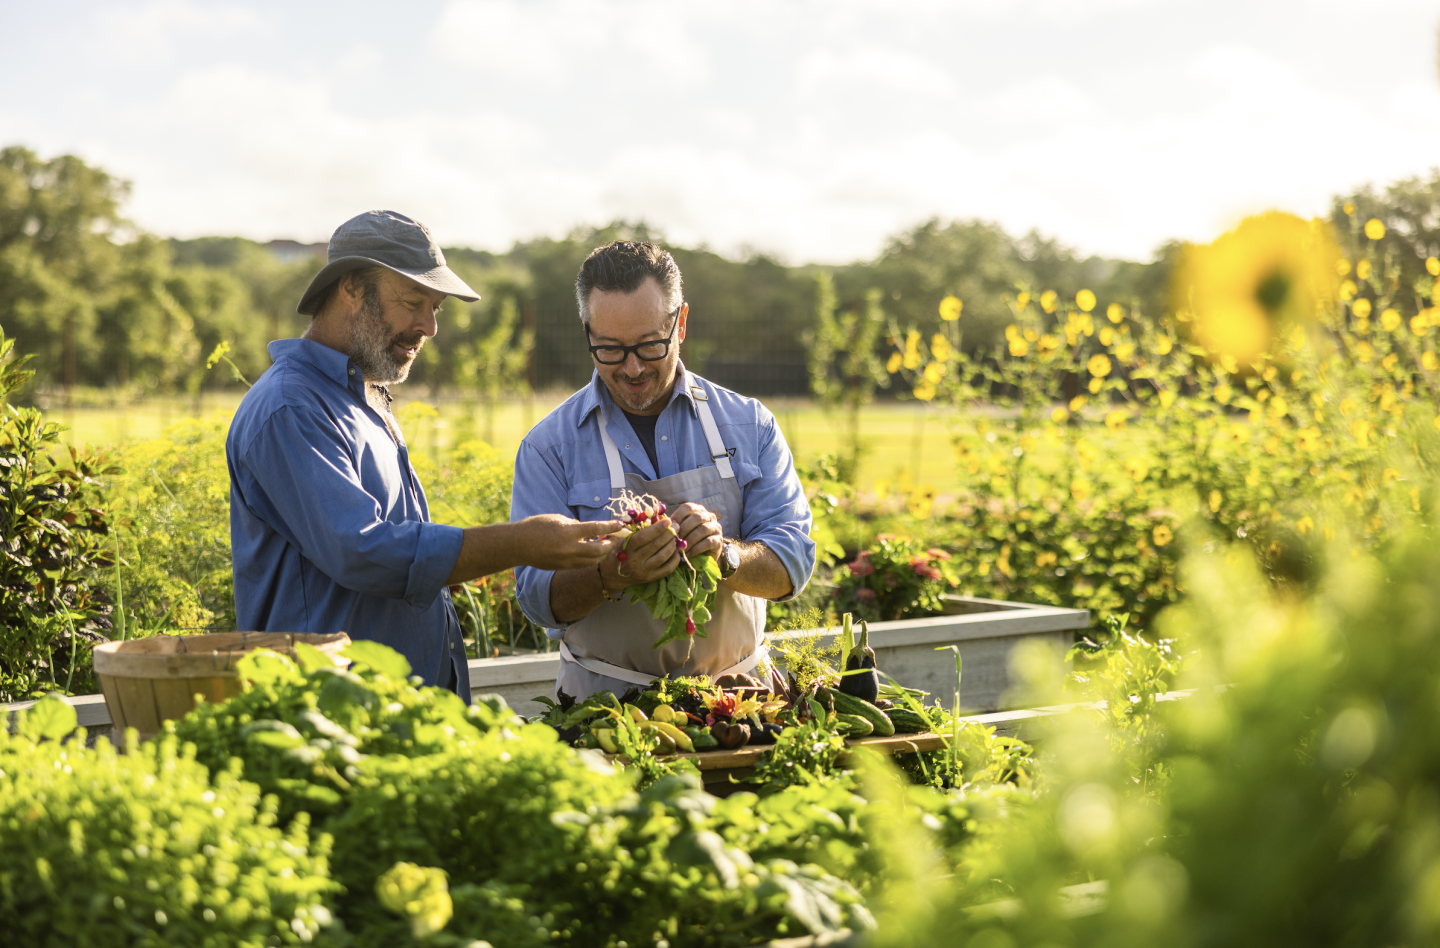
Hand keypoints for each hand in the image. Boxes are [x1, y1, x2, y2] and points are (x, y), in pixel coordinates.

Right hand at [512, 514, 626, 570]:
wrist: (518, 545)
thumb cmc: (536, 526)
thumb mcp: (557, 519)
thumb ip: (575, 525)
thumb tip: (590, 530)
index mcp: (568, 532)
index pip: (596, 529)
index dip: (611, 527)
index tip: (621, 524)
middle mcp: (569, 548)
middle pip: (599, 550)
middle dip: (611, 544)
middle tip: (617, 538)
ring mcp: (566, 560)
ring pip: (593, 560)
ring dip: (603, 553)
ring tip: (607, 545)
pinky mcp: (563, 567)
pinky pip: (583, 564)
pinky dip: (592, 558)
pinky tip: (594, 552)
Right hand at [611, 517, 680, 585]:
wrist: (613, 574)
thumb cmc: (620, 550)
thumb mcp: (623, 538)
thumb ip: (637, 527)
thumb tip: (657, 515)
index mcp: (626, 548)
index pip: (643, 537)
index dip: (657, 528)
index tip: (668, 521)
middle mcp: (634, 561)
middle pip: (655, 546)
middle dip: (669, 534)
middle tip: (676, 526)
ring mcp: (643, 571)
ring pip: (663, 557)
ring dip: (672, 545)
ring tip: (675, 537)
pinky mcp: (650, 578)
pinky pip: (667, 569)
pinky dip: (675, 558)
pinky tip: (676, 551)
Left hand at [669, 502, 723, 558]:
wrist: (701, 557)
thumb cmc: (687, 541)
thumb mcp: (679, 531)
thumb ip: (671, 524)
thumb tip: (658, 518)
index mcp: (698, 510)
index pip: (688, 507)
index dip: (678, 516)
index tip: (669, 527)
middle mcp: (709, 516)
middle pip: (697, 517)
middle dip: (684, 529)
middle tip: (675, 540)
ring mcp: (716, 528)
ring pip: (703, 529)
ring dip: (690, 539)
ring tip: (681, 548)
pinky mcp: (719, 541)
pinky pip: (708, 542)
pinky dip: (696, 548)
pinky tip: (688, 554)